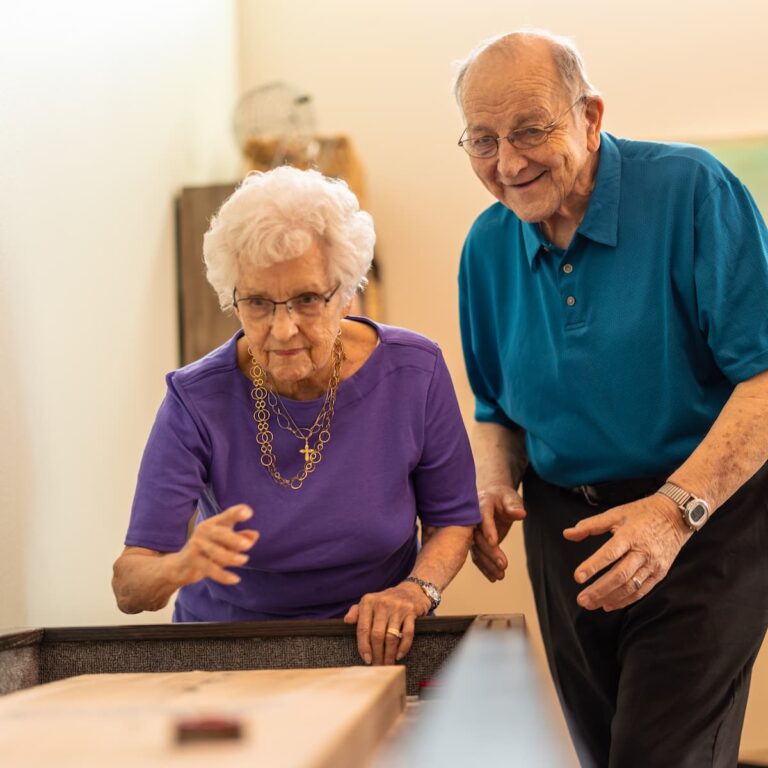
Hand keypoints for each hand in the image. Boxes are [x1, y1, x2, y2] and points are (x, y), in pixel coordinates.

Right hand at [169, 505, 258, 586]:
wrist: (180, 566)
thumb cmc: (208, 549)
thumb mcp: (225, 543)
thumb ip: (240, 538)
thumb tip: (255, 535)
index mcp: (214, 523)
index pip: (227, 516)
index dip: (237, 513)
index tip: (248, 513)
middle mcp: (204, 532)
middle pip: (219, 533)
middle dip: (234, 539)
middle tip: (248, 545)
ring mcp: (197, 546)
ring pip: (215, 552)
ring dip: (231, 557)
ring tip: (244, 560)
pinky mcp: (193, 561)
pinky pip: (210, 568)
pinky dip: (223, 575)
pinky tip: (236, 579)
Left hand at [343, 582, 430, 664]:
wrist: (410, 590)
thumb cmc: (385, 600)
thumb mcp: (369, 602)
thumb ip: (356, 611)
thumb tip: (347, 621)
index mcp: (368, 602)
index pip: (363, 628)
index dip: (364, 646)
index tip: (366, 659)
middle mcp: (382, 603)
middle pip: (377, 635)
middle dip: (377, 654)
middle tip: (378, 666)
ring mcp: (398, 607)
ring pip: (391, 637)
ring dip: (389, 654)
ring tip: (387, 664)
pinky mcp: (411, 612)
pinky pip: (407, 633)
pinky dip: (403, 647)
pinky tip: (399, 656)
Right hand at [470, 485, 525, 581]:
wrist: (491, 498)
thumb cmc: (502, 497)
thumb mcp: (510, 497)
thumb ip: (514, 505)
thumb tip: (521, 513)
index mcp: (481, 505)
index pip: (483, 518)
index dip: (488, 529)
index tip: (494, 542)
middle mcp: (473, 521)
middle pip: (479, 538)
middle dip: (490, 552)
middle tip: (504, 564)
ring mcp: (472, 533)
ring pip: (477, 550)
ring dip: (487, 564)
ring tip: (501, 576)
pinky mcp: (476, 543)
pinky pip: (478, 556)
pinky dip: (485, 568)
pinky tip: (493, 578)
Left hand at [563, 494, 690, 610]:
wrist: (676, 516)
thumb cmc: (642, 513)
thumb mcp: (615, 513)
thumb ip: (590, 525)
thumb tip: (567, 534)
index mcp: (630, 535)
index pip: (609, 553)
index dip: (593, 566)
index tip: (578, 577)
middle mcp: (642, 552)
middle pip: (619, 576)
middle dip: (599, 590)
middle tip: (582, 600)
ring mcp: (653, 564)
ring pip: (630, 586)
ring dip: (610, 598)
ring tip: (592, 605)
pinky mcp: (660, 573)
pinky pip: (642, 590)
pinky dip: (626, 600)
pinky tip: (610, 604)